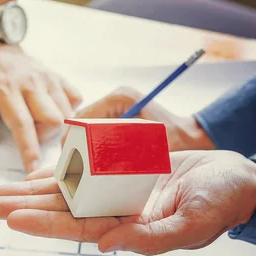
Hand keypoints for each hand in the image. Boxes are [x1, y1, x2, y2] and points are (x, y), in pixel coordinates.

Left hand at [0, 36, 81, 171]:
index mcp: (5, 89)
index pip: (22, 123)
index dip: (29, 148)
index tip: (33, 167)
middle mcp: (30, 82)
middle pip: (53, 119)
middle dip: (44, 136)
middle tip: (30, 135)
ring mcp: (46, 77)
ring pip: (65, 111)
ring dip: (55, 125)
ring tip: (38, 123)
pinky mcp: (56, 75)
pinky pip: (74, 97)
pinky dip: (68, 108)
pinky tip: (52, 109)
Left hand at [0, 151, 255, 254]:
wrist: (237, 177)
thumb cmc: (222, 202)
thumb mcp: (192, 223)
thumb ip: (150, 238)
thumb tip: (104, 246)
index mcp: (128, 229)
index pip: (76, 228)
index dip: (43, 222)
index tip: (11, 217)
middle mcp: (116, 212)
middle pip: (61, 210)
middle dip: (25, 206)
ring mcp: (116, 191)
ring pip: (66, 191)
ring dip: (33, 190)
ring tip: (0, 190)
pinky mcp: (122, 171)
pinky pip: (84, 171)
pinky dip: (59, 170)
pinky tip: (35, 172)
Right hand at [64, 87, 213, 150]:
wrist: (188, 136)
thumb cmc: (172, 140)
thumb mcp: (143, 144)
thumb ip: (118, 145)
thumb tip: (89, 151)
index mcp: (120, 97)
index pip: (84, 115)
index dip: (72, 134)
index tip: (67, 151)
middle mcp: (116, 97)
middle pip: (82, 118)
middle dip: (74, 137)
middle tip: (68, 157)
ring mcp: (116, 104)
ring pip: (86, 123)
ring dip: (80, 139)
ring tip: (76, 158)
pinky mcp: (118, 112)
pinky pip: (95, 126)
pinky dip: (90, 139)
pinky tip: (88, 155)